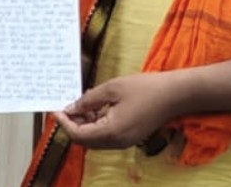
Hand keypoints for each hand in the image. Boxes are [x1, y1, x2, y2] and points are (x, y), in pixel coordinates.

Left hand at [54, 72, 184, 149]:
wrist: (175, 95)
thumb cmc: (145, 88)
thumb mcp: (112, 88)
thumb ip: (88, 100)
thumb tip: (71, 108)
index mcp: (111, 132)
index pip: (78, 135)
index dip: (64, 122)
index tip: (55, 108)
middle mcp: (117, 143)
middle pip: (85, 141)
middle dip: (72, 124)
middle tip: (66, 105)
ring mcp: (125, 142)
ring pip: (95, 139)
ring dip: (84, 124)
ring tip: (81, 103)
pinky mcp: (130, 137)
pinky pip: (106, 136)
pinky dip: (97, 124)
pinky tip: (96, 106)